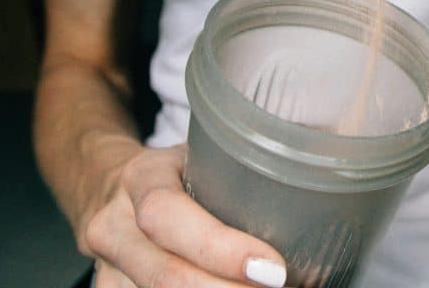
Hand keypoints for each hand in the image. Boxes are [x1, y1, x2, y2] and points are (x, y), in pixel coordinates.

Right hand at [83, 143, 287, 287]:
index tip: (273, 270)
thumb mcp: (201, 154)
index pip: (168, 216)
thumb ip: (241, 169)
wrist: (110, 185)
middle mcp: (113, 224)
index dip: (220, 249)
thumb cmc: (176, 170)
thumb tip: (321, 182)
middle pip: (162, 275)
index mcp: (141, 177)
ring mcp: (107, 266)